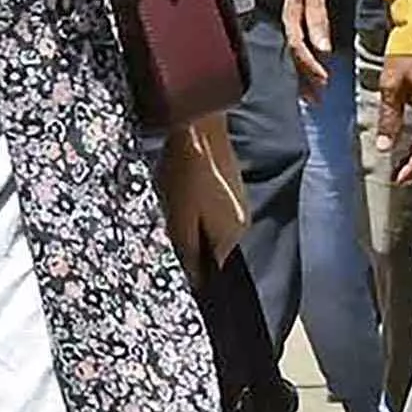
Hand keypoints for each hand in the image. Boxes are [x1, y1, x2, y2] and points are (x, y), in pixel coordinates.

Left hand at [160, 129, 247, 268]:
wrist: (197, 130)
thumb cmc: (185, 177)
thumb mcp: (179, 221)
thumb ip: (189, 253)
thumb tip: (198, 281)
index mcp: (231, 236)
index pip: (214, 269)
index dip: (193, 268)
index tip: (173, 258)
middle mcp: (242, 224)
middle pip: (213, 247)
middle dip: (192, 244)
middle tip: (168, 229)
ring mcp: (239, 204)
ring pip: (212, 227)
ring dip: (194, 225)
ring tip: (174, 208)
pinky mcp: (232, 187)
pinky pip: (213, 210)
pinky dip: (198, 208)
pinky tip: (183, 193)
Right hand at [283, 0, 336, 96]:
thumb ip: (317, 20)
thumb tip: (324, 50)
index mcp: (287, 18)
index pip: (297, 47)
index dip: (310, 65)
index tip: (324, 80)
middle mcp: (282, 26)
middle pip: (292, 58)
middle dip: (305, 80)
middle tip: (318, 100)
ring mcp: (281, 28)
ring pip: (290, 58)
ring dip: (301, 80)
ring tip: (312, 100)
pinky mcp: (285, 28)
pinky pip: (291, 52)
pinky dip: (299, 69)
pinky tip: (303, 85)